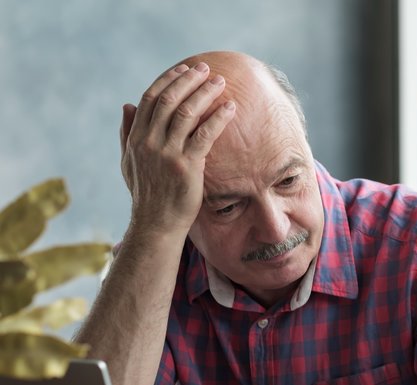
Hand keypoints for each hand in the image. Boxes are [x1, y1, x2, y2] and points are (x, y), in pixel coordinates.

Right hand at [120, 62, 235, 236]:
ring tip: (220, 82)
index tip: (184, 69)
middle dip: (189, 80)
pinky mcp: (187, 166)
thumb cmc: (146, 194)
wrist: (156, 223)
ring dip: (205, 93)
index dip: (169, 80)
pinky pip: (205, 134)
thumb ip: (127, 133)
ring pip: (187, 112)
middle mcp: (149, 141)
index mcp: (136, 137)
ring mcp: (167, 153)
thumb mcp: (129, 162)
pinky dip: (218, 117)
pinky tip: (230, 108)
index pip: (151, 98)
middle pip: (170, 99)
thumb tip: (127, 105)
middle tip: (206, 69)